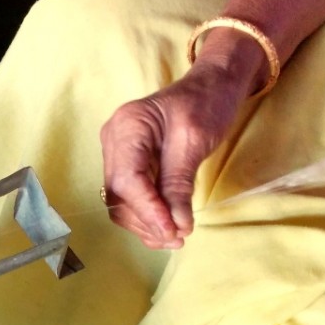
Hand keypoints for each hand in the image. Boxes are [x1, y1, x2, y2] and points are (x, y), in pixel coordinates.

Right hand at [100, 63, 244, 248]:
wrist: (210, 87)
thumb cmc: (205, 104)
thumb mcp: (195, 142)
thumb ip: (179, 184)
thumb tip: (176, 225)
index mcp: (127, 127)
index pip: (127, 180)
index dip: (148, 211)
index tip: (172, 231)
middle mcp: (114, 140)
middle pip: (119, 195)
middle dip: (147, 221)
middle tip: (179, 238)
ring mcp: (117, 153)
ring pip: (120, 202)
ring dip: (146, 224)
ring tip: (176, 236)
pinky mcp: (128, 165)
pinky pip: (129, 198)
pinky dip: (146, 217)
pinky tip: (167, 228)